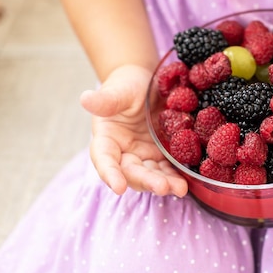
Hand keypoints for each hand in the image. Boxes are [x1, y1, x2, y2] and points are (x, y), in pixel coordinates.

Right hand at [80, 64, 187, 196]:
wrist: (147, 83)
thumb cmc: (127, 85)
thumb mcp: (118, 91)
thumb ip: (105, 100)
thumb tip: (85, 98)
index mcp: (107, 140)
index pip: (104, 160)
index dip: (110, 174)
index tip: (118, 188)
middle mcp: (124, 153)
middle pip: (132, 173)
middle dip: (147, 181)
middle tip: (163, 187)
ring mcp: (144, 156)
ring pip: (152, 175)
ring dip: (165, 184)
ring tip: (180, 189)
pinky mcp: (161, 155)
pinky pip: (168, 169)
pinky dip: (176, 176)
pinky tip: (187, 182)